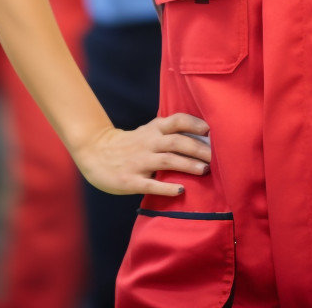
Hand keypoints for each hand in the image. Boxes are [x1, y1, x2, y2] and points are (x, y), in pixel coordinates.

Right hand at [73, 113, 211, 196]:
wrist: (95, 152)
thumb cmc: (130, 143)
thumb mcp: (147, 132)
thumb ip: (168, 132)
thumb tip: (201, 136)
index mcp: (153, 129)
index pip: (176, 120)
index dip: (194, 123)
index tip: (210, 130)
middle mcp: (148, 143)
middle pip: (176, 141)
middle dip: (198, 148)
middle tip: (216, 157)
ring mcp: (139, 161)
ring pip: (167, 160)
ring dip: (188, 165)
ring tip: (205, 170)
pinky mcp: (131, 180)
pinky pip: (151, 183)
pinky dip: (166, 187)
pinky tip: (180, 190)